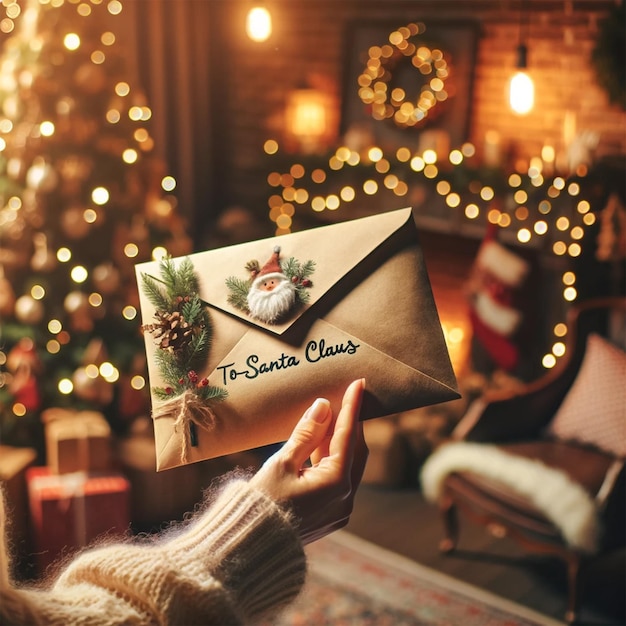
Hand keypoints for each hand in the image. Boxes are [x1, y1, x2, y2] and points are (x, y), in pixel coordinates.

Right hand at [249, 379, 367, 543]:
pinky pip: (339, 479)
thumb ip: (306, 433)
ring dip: (338, 441)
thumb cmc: (262, 504)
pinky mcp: (331, 515)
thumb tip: (324, 405)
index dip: (352, 407)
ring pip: (347, 465)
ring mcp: (340, 509)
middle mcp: (346, 498)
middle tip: (347, 397)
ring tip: (328, 417)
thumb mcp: (282, 463)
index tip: (359, 384)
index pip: (348, 435)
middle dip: (350, 423)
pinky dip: (331, 459)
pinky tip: (319, 444)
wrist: (249, 549)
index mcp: (336, 483)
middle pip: (355, 450)